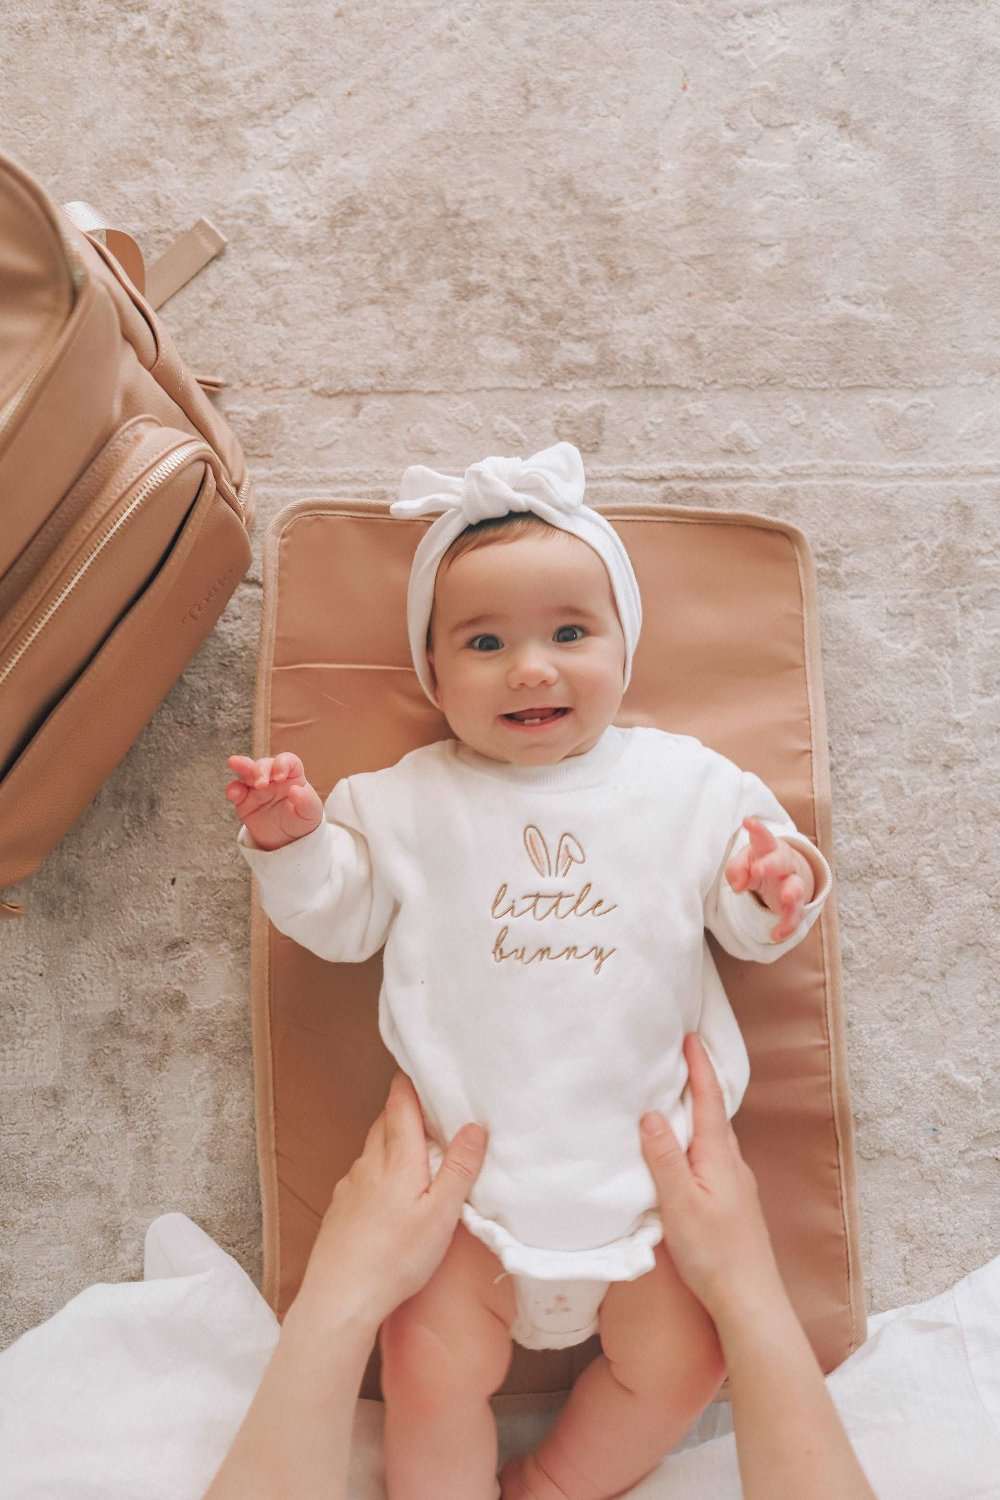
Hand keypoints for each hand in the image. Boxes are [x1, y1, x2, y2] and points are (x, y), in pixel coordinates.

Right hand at [226, 752, 323, 851]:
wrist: (286, 839)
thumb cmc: (302, 820)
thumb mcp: (310, 813)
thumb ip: (306, 801)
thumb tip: (296, 790)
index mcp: (292, 775)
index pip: (286, 761)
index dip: (282, 764)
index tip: (280, 777)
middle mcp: (272, 777)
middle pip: (264, 764)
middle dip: (260, 769)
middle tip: (260, 784)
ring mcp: (256, 787)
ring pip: (246, 771)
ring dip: (242, 767)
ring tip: (235, 763)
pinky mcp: (243, 800)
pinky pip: (235, 791)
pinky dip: (233, 789)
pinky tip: (233, 793)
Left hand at [293, 1072, 487, 1331]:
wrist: (339, 1297)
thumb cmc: (396, 1257)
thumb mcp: (441, 1215)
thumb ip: (459, 1169)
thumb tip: (474, 1125)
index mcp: (397, 1158)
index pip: (400, 1103)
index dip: (410, 1082)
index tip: (423, 1069)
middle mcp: (369, 1162)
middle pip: (385, 1121)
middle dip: (405, 1109)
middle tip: (430, 1108)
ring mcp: (350, 1184)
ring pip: (373, 1148)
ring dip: (392, 1140)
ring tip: (416, 1149)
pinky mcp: (339, 1207)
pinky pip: (361, 1174)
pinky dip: (377, 1169)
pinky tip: (387, 1192)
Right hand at [639, 1033, 781, 1317]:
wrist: (751, 1301)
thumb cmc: (713, 1253)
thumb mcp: (680, 1203)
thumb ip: (664, 1158)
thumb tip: (650, 1113)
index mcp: (720, 1156)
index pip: (709, 1100)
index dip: (699, 1067)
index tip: (689, 1036)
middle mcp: (733, 1163)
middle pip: (716, 1113)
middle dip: (700, 1082)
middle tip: (680, 1057)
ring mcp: (737, 1184)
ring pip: (716, 1137)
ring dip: (700, 1112)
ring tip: (679, 1097)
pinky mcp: (734, 1203)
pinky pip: (715, 1157)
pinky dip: (700, 1140)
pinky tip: (689, 1152)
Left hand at [724, 817, 808, 941]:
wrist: (779, 876)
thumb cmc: (756, 863)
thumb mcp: (743, 862)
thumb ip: (736, 870)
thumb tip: (738, 886)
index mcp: (768, 848)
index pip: (763, 837)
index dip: (757, 830)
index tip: (748, 822)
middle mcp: (784, 864)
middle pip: (781, 860)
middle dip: (771, 864)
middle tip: (758, 869)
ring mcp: (792, 883)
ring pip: (797, 887)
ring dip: (792, 893)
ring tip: (786, 899)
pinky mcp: (794, 905)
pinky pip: (794, 915)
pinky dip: (787, 926)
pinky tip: (776, 935)